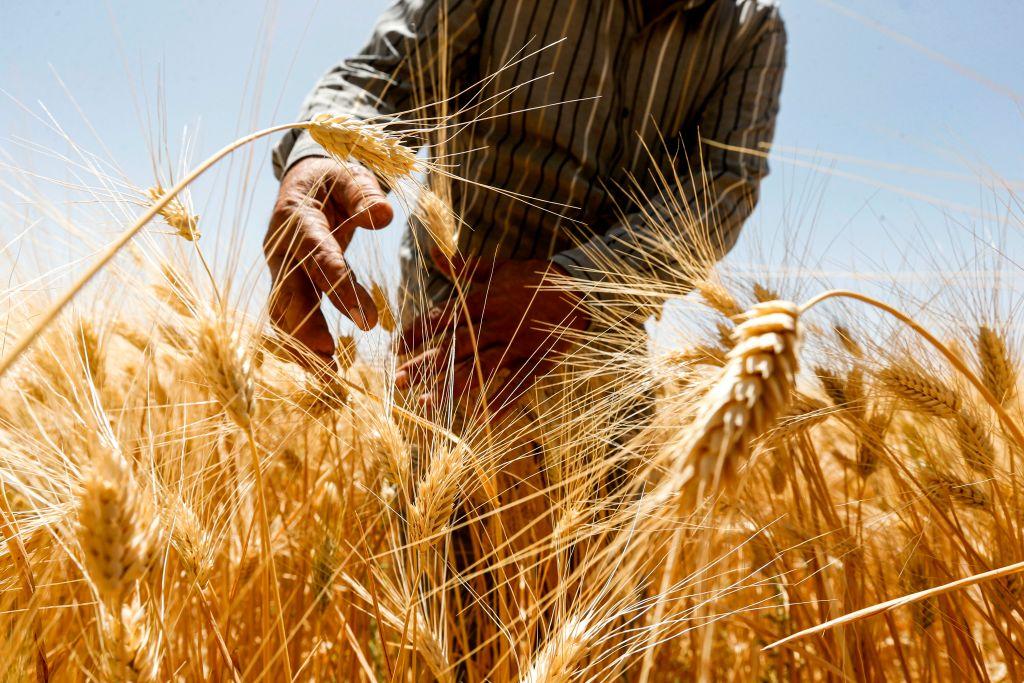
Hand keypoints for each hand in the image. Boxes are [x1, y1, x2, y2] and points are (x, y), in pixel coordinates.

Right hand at [264, 157, 392, 363]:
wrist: (303, 182)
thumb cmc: (333, 180)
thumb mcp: (350, 176)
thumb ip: (365, 195)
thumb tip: (384, 215)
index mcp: (296, 218)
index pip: (317, 255)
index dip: (339, 286)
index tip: (365, 317)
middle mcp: (280, 248)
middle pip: (288, 293)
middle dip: (307, 328)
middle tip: (331, 358)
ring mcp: (279, 269)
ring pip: (283, 314)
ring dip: (301, 347)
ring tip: (328, 378)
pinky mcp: (285, 285)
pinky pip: (288, 319)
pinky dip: (302, 346)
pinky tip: (323, 370)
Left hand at [395, 255, 588, 411]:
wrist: (580, 286)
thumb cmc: (535, 277)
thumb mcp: (500, 267)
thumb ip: (466, 268)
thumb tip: (436, 254)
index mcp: (483, 300)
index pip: (442, 319)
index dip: (417, 334)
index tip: (396, 349)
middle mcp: (495, 323)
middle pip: (454, 348)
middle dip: (424, 366)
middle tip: (399, 382)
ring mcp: (517, 344)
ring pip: (479, 369)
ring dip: (451, 388)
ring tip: (427, 405)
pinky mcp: (538, 359)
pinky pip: (518, 384)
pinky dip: (501, 402)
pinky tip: (482, 419)